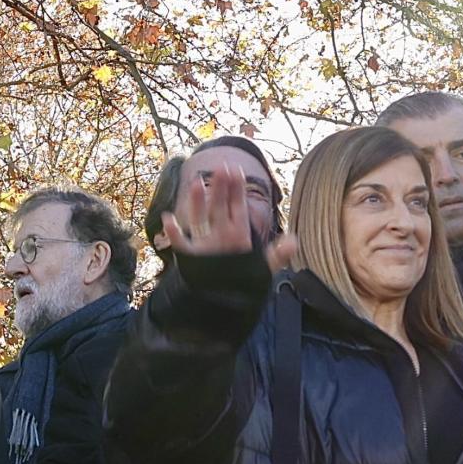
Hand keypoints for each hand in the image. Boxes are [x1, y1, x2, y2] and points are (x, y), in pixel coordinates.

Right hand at [162, 163, 297, 272]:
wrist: (222, 296)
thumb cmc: (242, 278)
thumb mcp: (263, 268)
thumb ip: (277, 255)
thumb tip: (294, 241)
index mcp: (237, 233)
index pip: (238, 207)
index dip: (237, 189)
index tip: (236, 170)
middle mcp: (220, 233)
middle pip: (219, 206)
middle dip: (220, 188)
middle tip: (221, 166)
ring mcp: (205, 243)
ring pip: (200, 218)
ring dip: (196, 202)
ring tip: (195, 182)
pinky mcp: (192, 256)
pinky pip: (181, 243)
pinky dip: (173, 232)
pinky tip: (168, 219)